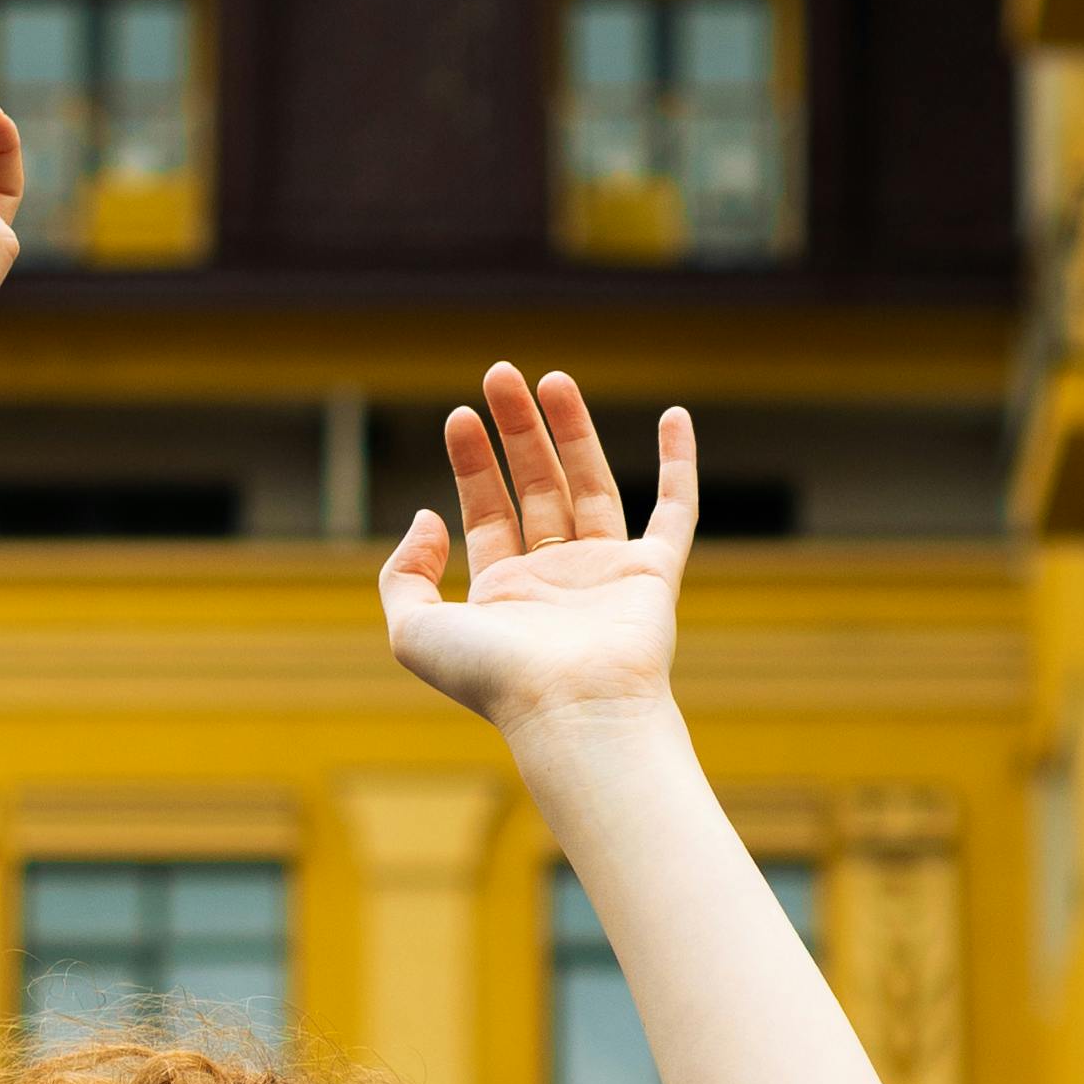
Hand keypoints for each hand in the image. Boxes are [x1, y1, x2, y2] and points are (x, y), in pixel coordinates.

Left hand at [377, 369, 696, 751]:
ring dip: (572, 431)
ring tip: (552, 377)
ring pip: (590, 486)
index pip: (486, 512)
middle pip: (534, 487)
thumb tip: (426, 516)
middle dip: (517, 431)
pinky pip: (674, 509)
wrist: (572, 709)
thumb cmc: (494, 681)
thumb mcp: (414, 632)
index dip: (471, 462)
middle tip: (501, 374)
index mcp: (503, 594)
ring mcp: (606, 575)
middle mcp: (554, 581)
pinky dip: (679, 463)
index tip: (460, 415)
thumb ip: (404, 575)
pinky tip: (675, 416)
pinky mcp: (654, 573)